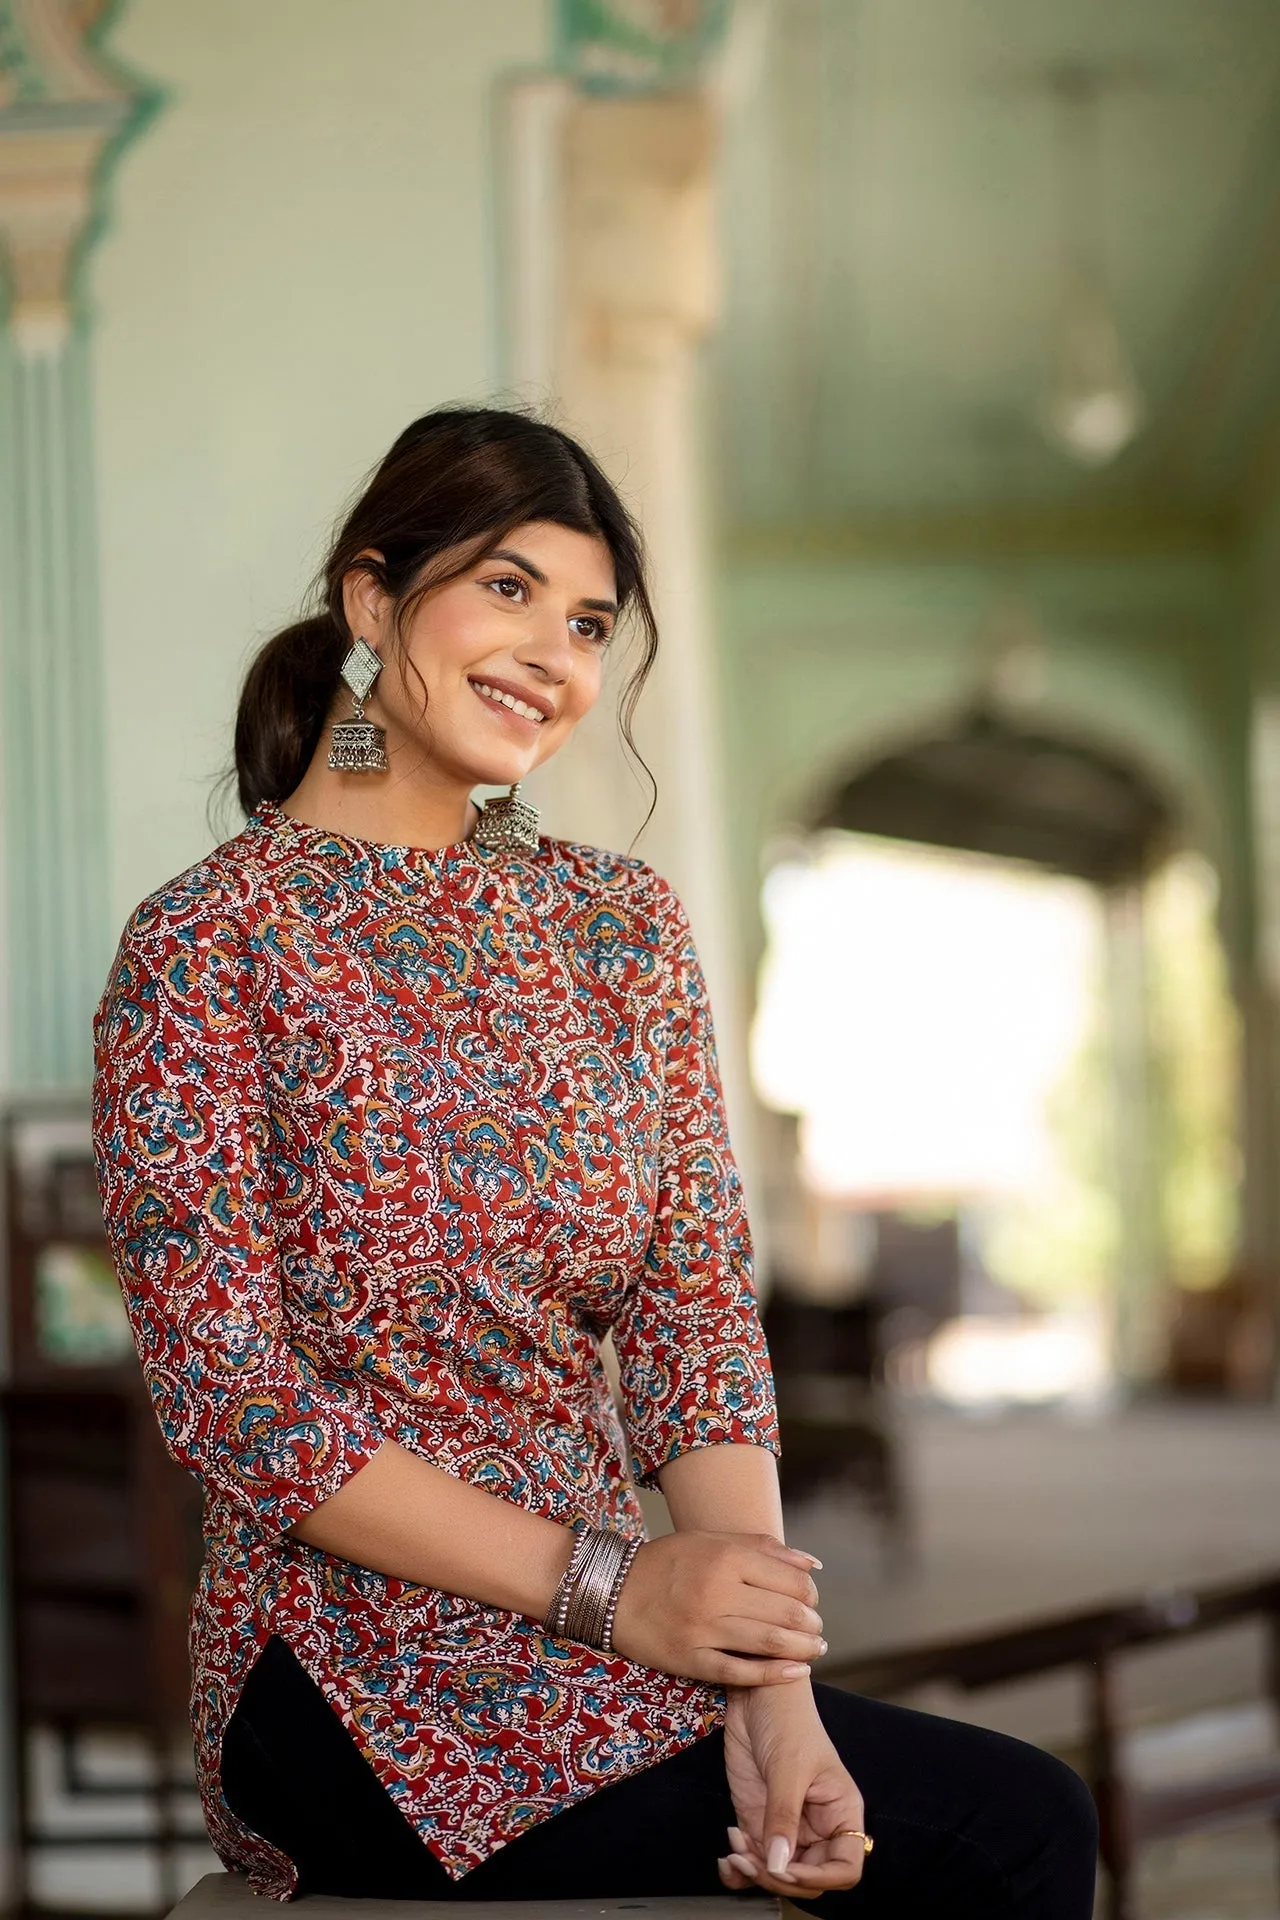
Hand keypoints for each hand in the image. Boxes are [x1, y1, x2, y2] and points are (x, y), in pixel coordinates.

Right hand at [609, 1531, 825, 1686]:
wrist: (612, 1592)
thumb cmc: (668, 1562)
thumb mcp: (711, 1541)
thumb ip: (762, 1549)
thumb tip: (812, 1565)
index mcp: (725, 1557)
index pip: (790, 1580)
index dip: (810, 1594)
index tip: (811, 1601)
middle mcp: (716, 1590)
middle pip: (786, 1612)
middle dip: (811, 1624)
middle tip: (817, 1629)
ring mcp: (703, 1627)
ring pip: (770, 1643)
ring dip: (803, 1649)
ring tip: (814, 1649)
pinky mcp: (691, 1659)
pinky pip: (741, 1671)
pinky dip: (774, 1674)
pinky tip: (795, 1672)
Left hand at [717, 1680, 868, 1896]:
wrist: (755, 1693)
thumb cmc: (788, 1718)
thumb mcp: (788, 1766)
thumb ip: (783, 1816)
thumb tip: (779, 1865)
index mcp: (839, 1812)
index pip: (845, 1867)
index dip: (821, 1879)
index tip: (789, 1869)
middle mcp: (815, 1824)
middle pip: (808, 1878)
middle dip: (779, 1877)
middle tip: (753, 1859)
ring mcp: (784, 1824)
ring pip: (777, 1873)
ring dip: (755, 1874)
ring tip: (735, 1851)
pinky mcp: (757, 1819)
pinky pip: (754, 1859)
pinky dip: (739, 1870)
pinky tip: (728, 1858)